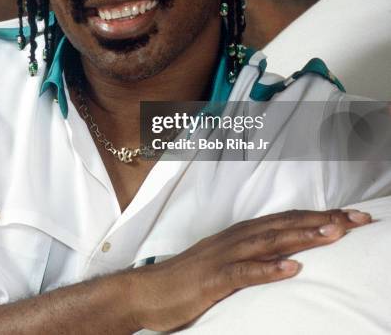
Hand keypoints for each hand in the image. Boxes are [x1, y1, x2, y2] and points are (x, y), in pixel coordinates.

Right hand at [128, 208, 370, 331]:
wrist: (148, 290)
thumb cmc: (189, 279)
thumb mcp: (227, 263)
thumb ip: (253, 254)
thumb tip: (286, 253)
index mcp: (241, 235)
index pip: (287, 220)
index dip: (319, 216)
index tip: (351, 215)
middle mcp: (236, 239)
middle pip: (285, 225)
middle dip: (323, 220)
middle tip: (357, 218)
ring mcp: (224, 257)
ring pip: (268, 242)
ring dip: (301, 236)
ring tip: (332, 233)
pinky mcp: (212, 279)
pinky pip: (243, 273)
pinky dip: (268, 269)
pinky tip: (291, 268)